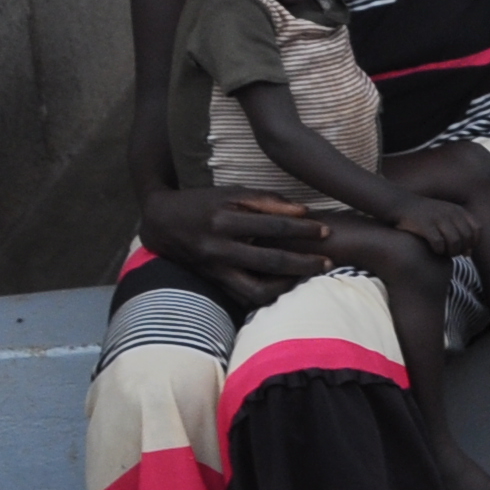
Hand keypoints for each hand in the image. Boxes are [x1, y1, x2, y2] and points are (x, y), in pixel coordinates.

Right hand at [143, 186, 327, 291]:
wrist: (160, 222)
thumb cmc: (202, 203)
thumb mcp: (230, 193)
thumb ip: (267, 201)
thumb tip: (304, 211)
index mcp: (225, 220)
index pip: (275, 227)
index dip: (304, 230)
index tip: (326, 231)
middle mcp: (219, 247)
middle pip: (271, 261)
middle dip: (304, 263)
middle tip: (329, 262)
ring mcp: (215, 269)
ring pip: (256, 289)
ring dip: (287, 286)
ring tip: (309, 279)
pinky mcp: (213, 281)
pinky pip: (244, 296)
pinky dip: (267, 294)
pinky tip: (286, 287)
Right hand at [391, 194, 474, 257]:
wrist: (401, 204)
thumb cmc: (426, 216)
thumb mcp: (446, 217)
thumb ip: (460, 232)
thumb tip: (469, 254)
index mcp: (458, 210)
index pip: (477, 229)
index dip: (473, 242)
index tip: (465, 249)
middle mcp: (450, 212)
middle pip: (466, 237)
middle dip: (461, 249)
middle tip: (452, 253)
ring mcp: (437, 218)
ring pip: (454, 241)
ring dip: (451, 252)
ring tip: (444, 253)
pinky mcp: (424, 224)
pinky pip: (438, 242)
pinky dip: (439, 250)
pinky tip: (434, 250)